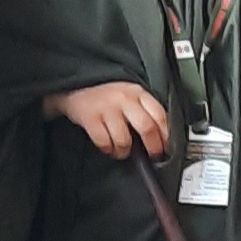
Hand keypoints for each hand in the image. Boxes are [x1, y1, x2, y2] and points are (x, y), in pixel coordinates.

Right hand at [43, 82, 167, 159]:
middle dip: (153, 147)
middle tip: (152, 155)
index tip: (167, 147)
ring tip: (123, 150)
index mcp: (138, 92)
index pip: (160, 115)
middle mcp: (123, 99)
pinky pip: (104, 142)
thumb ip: (145, 111)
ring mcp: (106, 108)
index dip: (167, 135)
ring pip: (124, 140)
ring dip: (125, 151)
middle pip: (147, 128)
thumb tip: (163, 138)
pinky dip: (108, 149)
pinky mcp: (89, 117)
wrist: (73, 85)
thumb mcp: (130, 96)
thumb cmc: (106, 96)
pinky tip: (108, 147)